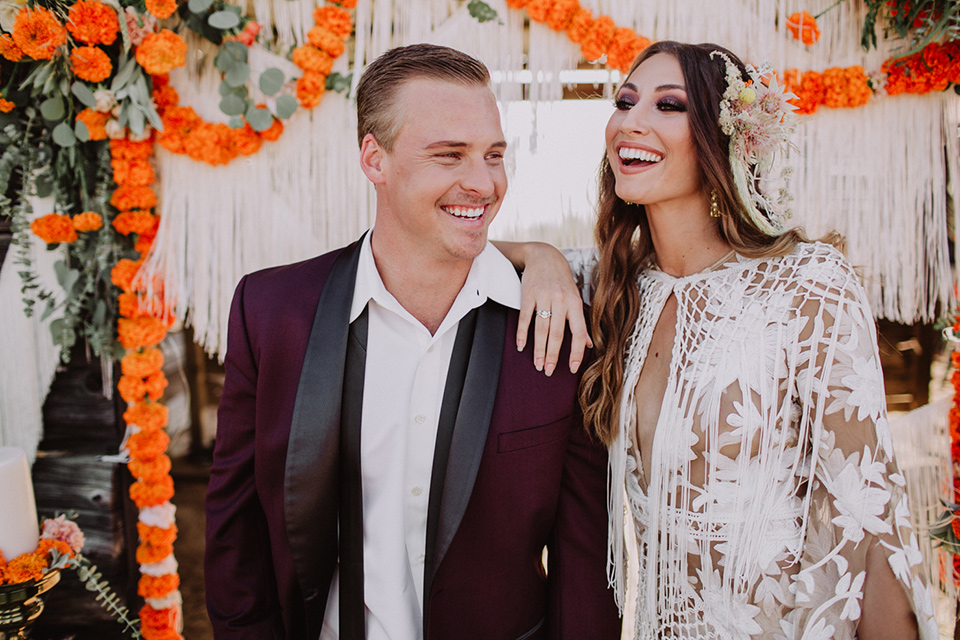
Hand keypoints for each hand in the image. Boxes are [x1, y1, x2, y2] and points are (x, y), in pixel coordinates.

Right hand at [515, 243, 591, 375]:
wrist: (544, 256)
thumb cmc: (562, 280)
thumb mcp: (575, 297)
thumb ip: (581, 321)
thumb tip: (589, 344)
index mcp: (575, 303)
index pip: (578, 331)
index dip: (576, 351)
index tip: (571, 368)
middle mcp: (561, 300)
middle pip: (557, 333)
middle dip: (552, 355)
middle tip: (548, 371)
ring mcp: (543, 297)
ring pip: (541, 328)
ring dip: (538, 349)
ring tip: (537, 364)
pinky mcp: (528, 294)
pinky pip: (525, 318)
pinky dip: (522, 333)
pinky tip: (521, 346)